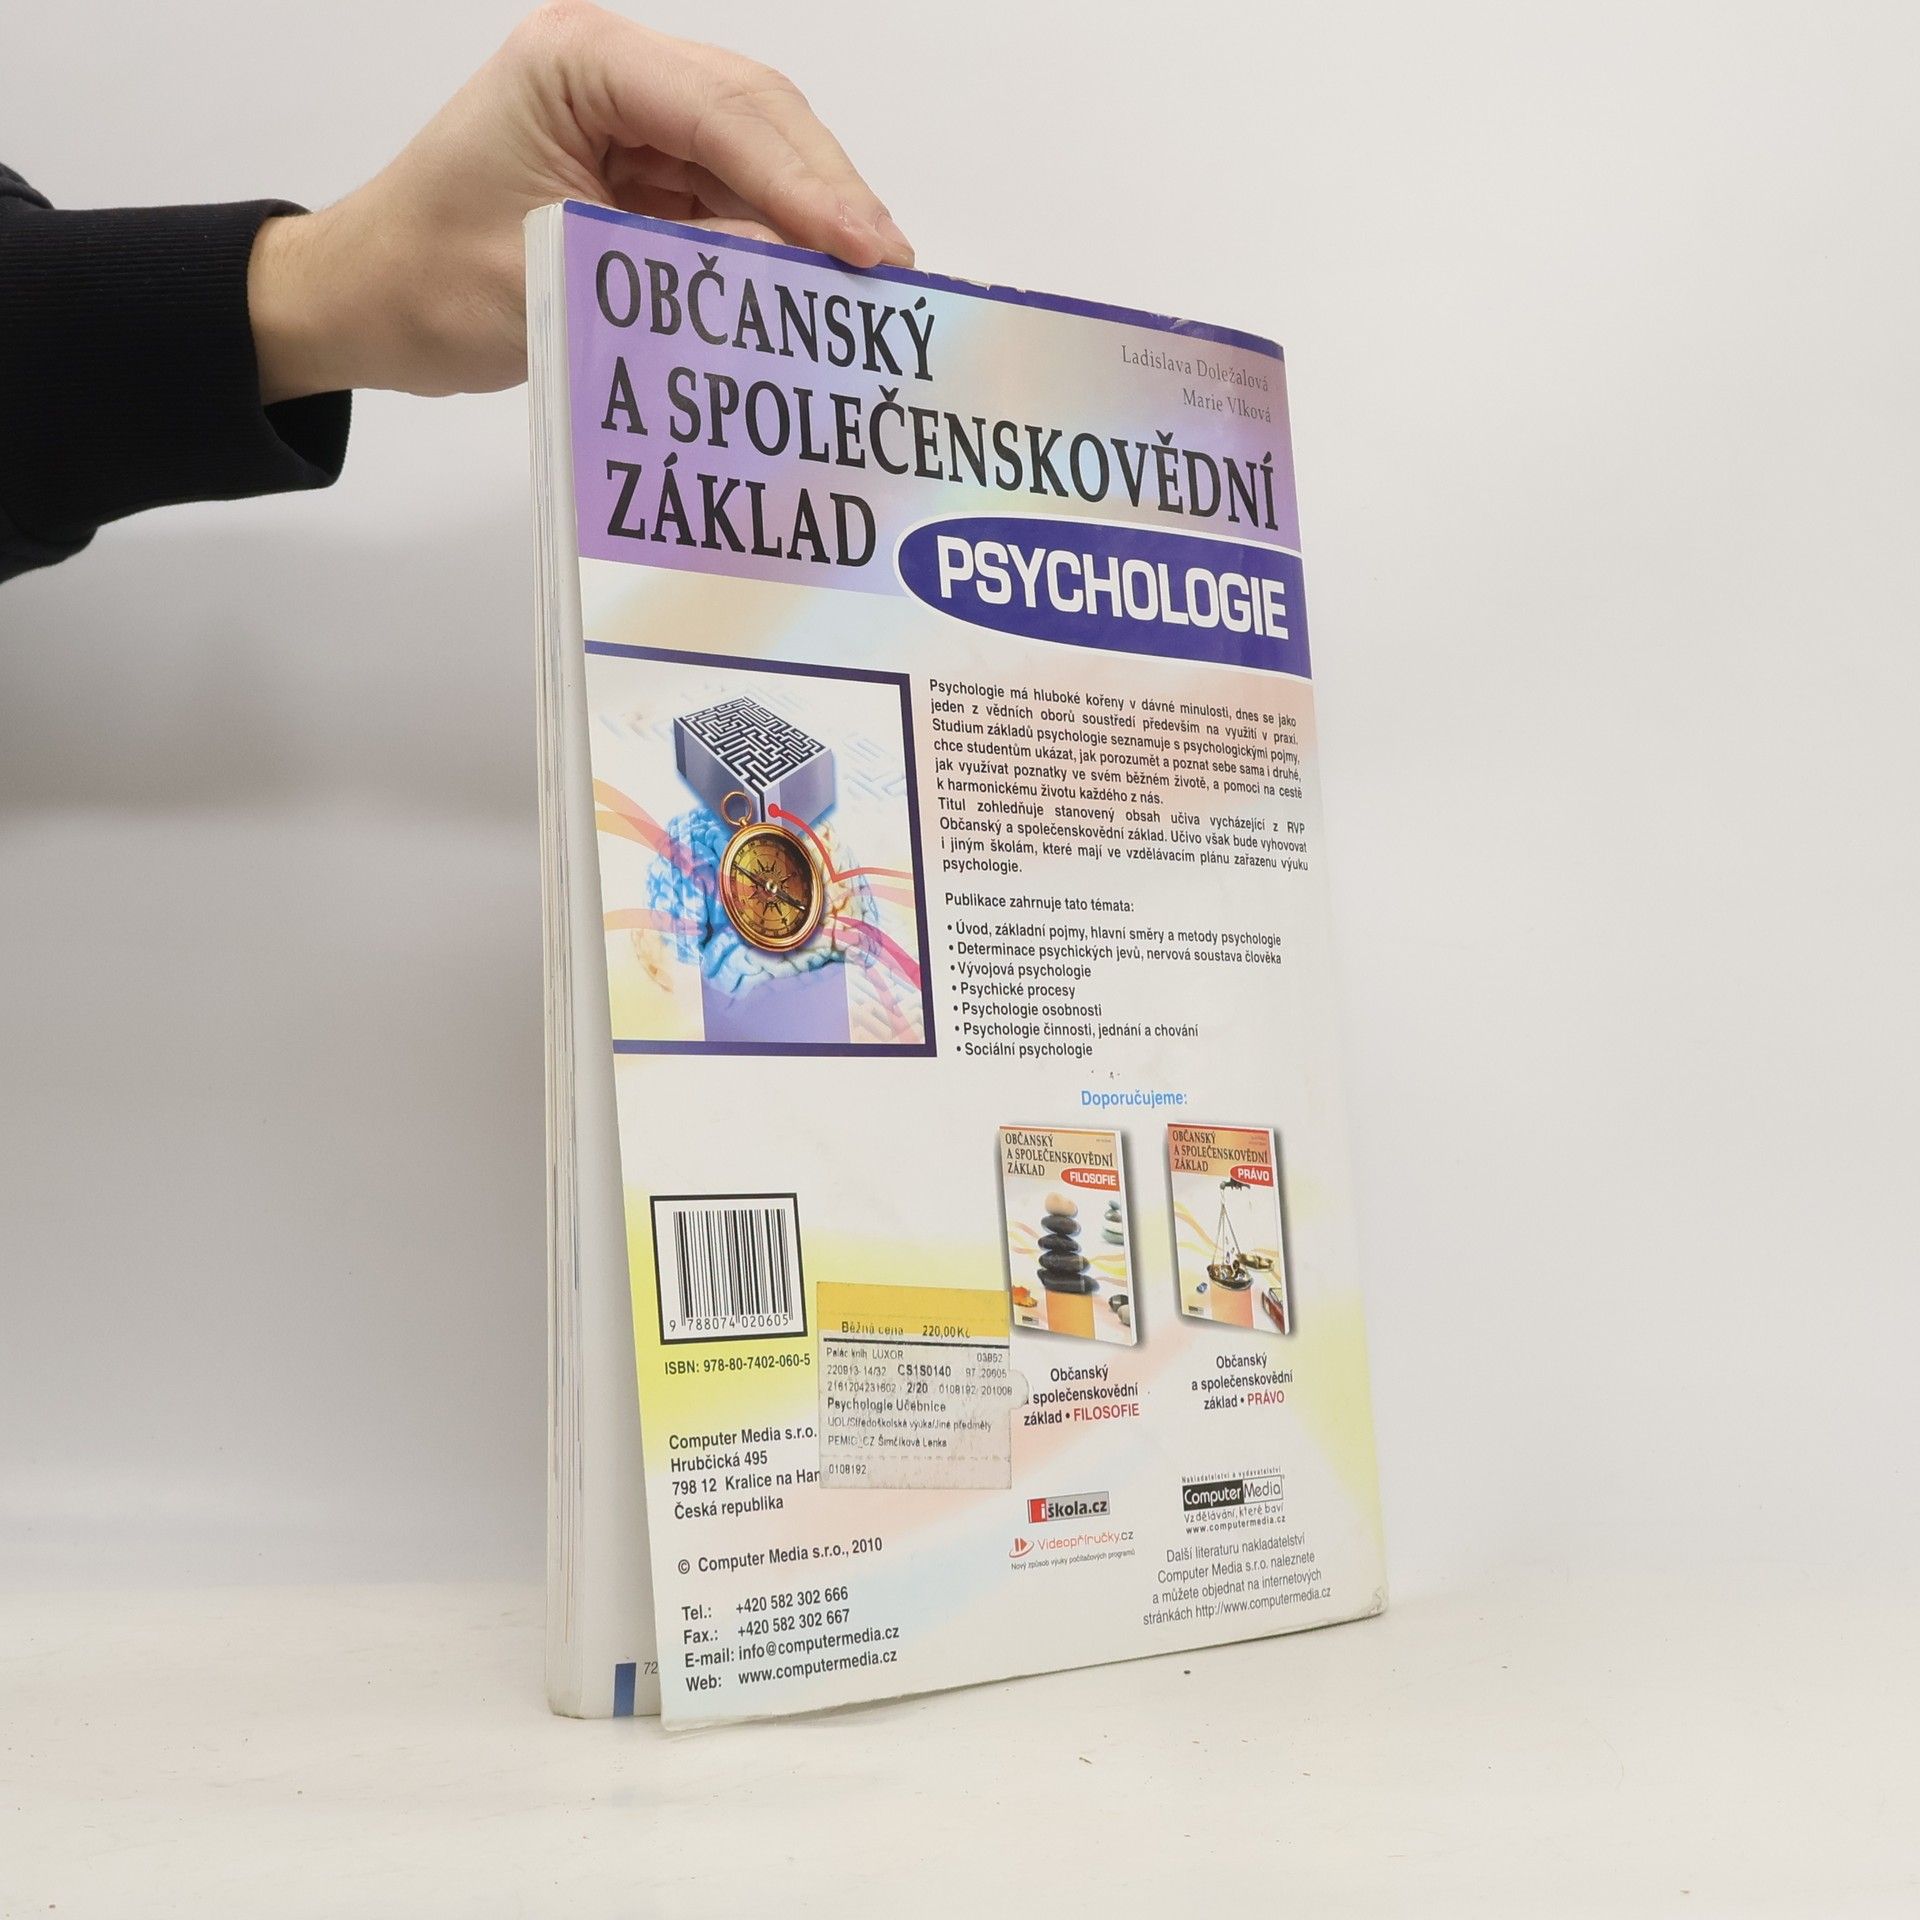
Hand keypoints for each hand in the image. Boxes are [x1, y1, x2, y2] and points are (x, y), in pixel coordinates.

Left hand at [247, 2, 912, 402]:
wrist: (369, 304)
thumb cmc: (427, 284)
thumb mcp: (556, 278)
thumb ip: (676, 268)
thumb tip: (793, 269)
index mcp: (576, 61)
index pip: (722, 109)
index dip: (806, 181)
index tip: (867, 247)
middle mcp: (612, 70)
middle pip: (757, 115)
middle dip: (828, 192)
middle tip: (893, 269)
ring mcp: (632, 117)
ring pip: (757, 154)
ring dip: (813, 218)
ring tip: (871, 285)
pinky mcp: (642, 168)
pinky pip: (732, 197)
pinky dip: (776, 240)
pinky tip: (815, 285)